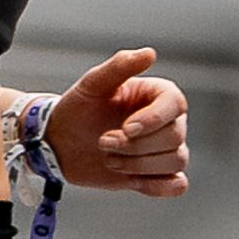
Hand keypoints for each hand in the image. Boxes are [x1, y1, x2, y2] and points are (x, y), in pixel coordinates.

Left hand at [44, 49, 188, 194]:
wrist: (62, 143)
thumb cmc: (78, 109)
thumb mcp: (93, 85)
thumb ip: (119, 67)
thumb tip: (149, 53)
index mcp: (157, 95)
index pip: (175, 105)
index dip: (154, 120)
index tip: (126, 128)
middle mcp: (167, 121)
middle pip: (175, 137)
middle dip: (135, 145)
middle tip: (103, 142)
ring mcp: (164, 149)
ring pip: (176, 161)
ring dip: (138, 164)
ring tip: (109, 158)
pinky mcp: (158, 175)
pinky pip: (177, 185)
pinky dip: (157, 186)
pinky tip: (130, 180)